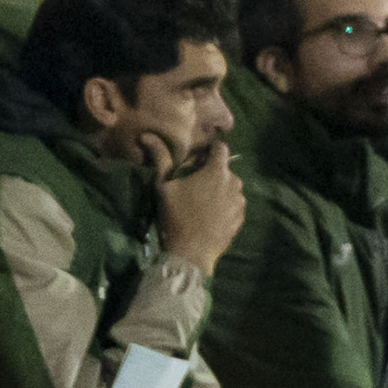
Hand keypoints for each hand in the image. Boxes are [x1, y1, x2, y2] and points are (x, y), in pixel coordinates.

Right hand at [144, 136, 244, 276]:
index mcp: (218, 171)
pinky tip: (210, 215)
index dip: (209, 150)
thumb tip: (147, 135)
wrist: (192, 252)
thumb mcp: (164, 186)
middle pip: (225, 169)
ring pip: (231, 187)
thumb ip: (160, 158)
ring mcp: (240, 201)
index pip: (221, 147)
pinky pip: (234, 204)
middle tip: (194, 183)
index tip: (197, 160)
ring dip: (220, 188)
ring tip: (202, 201)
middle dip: (212, 171)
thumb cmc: (177, 216)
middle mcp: (235, 183)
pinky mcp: (241, 217)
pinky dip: (225, 204)